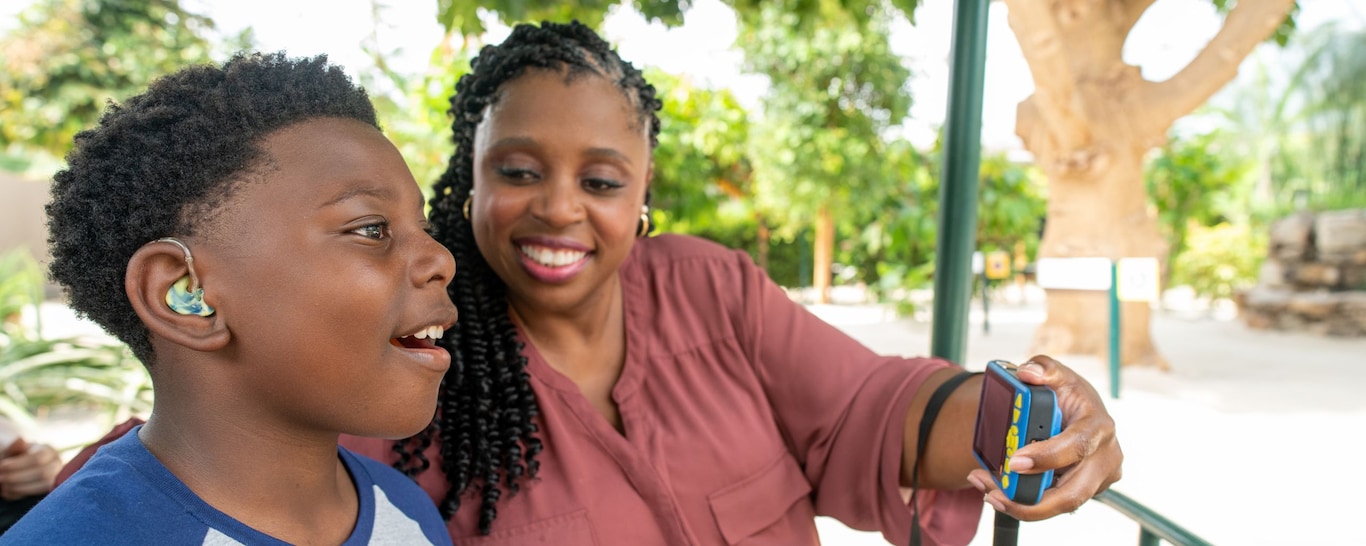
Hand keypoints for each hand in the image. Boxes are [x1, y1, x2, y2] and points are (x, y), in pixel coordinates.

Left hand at [0, 437, 61, 499]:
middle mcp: (56, 464)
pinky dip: (18, 494)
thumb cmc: (12, 456)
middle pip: (43, 473)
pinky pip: (38, 495)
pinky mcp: (47, 490)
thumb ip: (14, 446)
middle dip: (18, 478)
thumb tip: (21, 439)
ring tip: (2, 485)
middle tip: (0, 477)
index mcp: (48, 450)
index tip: (2, 466)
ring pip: (43, 485)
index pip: (39, 458)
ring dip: (19, 487)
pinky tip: (6, 491)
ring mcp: (55, 477)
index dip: (19, 464)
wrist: (15, 465)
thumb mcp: (11, 449)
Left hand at [966, 355, 1121, 520]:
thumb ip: (1043, 368)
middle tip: (993, 493)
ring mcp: (1099, 479)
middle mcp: (1106, 457)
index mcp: (1099, 427)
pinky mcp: (1086, 491)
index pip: (1076, 447)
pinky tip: (999, 492)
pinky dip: (1026, 502)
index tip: (1014, 462)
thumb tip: (1029, 373)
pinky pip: (1055, 504)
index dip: (1047, 457)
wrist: (1076, 412)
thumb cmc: (1067, 394)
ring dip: (1022, 505)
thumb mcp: (1056, 374)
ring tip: (988, 492)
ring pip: (1061, 506)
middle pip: (1073, 494)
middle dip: (1032, 501)